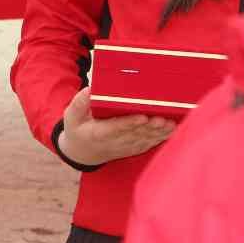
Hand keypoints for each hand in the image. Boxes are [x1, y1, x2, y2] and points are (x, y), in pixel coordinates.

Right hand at [57, 88, 176, 165]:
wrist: (82, 153)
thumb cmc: (78, 130)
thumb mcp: (71, 117)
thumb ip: (79, 103)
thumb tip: (90, 89)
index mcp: (97, 134)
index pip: (115, 129)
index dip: (129, 123)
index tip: (142, 116)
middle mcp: (114, 142)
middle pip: (135, 134)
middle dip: (150, 127)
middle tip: (163, 118)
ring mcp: (125, 147)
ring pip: (144, 140)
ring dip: (159, 133)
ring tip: (171, 123)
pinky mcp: (133, 148)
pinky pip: (149, 144)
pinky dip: (161, 138)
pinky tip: (172, 130)